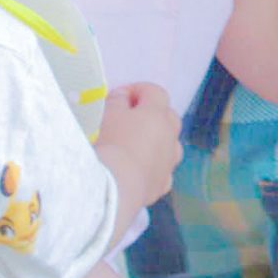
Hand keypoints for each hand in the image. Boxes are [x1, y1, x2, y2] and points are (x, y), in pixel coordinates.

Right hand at [95, 81, 180, 209]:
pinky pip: (162, 172)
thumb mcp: (107, 114)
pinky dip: (153, 169)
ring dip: (157, 143)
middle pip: (168, 117)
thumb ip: (117, 101)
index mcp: (157, 114)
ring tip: (136, 147)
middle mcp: (169, 136)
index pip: (155, 92)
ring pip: (170, 145)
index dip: (137, 91)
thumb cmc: (110, 144)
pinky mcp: (162, 185)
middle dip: (151, 115)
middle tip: (128, 120)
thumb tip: (123, 97)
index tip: (119, 96)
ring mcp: (169, 161)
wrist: (115, 186)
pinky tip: (139, 172)